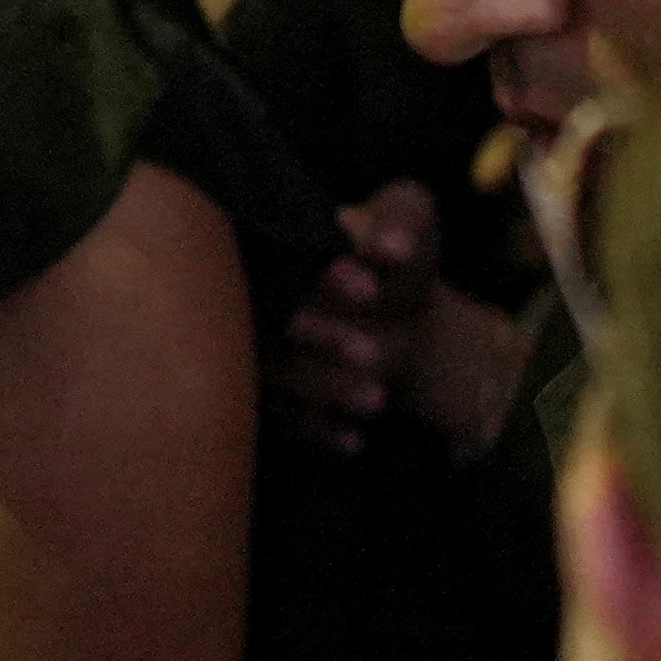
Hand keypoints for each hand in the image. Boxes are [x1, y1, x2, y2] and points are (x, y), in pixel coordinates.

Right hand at [270, 179, 441, 456]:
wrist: (402, 314)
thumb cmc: (399, 255)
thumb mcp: (411, 221)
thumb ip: (404, 221)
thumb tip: (392, 248)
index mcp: (275, 239)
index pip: (283, 257)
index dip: (324, 279)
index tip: (372, 292)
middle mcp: (249, 294)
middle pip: (263, 322)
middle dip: (315, 340)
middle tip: (373, 353)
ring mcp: (253, 347)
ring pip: (267, 375)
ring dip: (319, 389)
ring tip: (378, 399)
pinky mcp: (265, 392)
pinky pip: (276, 418)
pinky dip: (314, 431)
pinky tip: (355, 440)